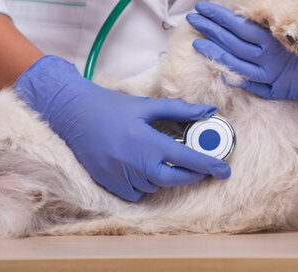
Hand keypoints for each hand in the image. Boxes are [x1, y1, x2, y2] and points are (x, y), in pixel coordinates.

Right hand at [14, 55, 230, 201]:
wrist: (72, 114)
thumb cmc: (111, 107)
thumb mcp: (147, 105)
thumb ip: (180, 110)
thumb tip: (209, 112)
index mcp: (147, 143)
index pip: (186, 159)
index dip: (208, 165)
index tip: (224, 170)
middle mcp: (135, 165)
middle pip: (174, 179)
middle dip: (192, 175)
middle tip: (203, 168)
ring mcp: (120, 178)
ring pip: (155, 186)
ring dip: (165, 176)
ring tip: (163, 157)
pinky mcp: (109, 185)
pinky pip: (136, 193)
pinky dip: (144, 183)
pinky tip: (141, 166)